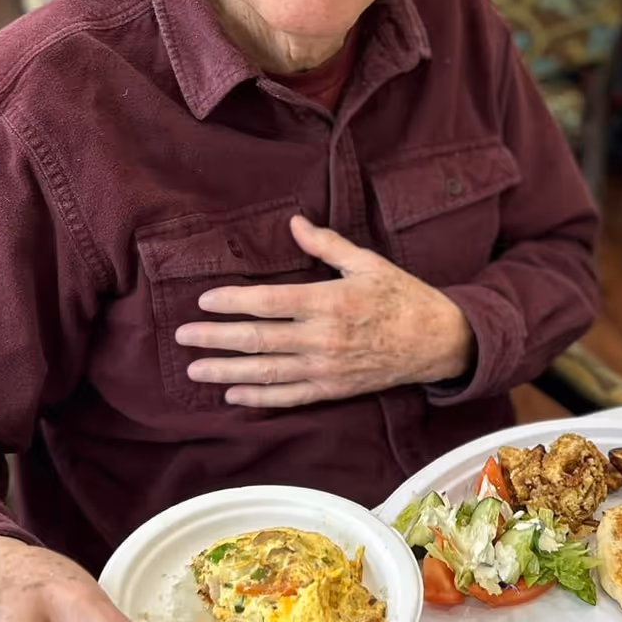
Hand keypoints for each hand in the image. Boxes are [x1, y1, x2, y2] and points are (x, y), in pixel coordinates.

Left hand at [175, 215, 474, 408]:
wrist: (438, 341)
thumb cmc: (403, 296)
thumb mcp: (367, 262)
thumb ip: (327, 244)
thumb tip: (294, 222)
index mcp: (330, 301)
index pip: (269, 302)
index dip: (232, 302)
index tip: (205, 300)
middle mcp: (324, 337)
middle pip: (258, 339)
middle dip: (215, 338)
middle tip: (182, 336)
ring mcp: (327, 367)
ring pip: (267, 372)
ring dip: (226, 372)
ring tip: (195, 370)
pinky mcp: (334, 388)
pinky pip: (290, 397)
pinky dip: (260, 399)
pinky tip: (233, 396)